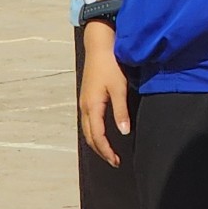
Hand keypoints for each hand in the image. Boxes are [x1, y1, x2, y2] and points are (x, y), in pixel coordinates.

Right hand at [77, 15, 131, 166]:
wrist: (99, 47)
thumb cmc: (111, 65)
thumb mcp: (119, 88)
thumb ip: (121, 111)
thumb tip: (124, 132)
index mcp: (93, 107)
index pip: (98, 136)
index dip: (107, 151)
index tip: (116, 161)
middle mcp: (85, 107)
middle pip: (90, 137)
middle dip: (101, 151)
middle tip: (114, 161)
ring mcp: (84, 103)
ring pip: (87, 130)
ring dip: (97, 143)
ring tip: (109, 152)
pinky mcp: (86, 98)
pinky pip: (88, 122)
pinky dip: (94, 133)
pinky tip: (103, 133)